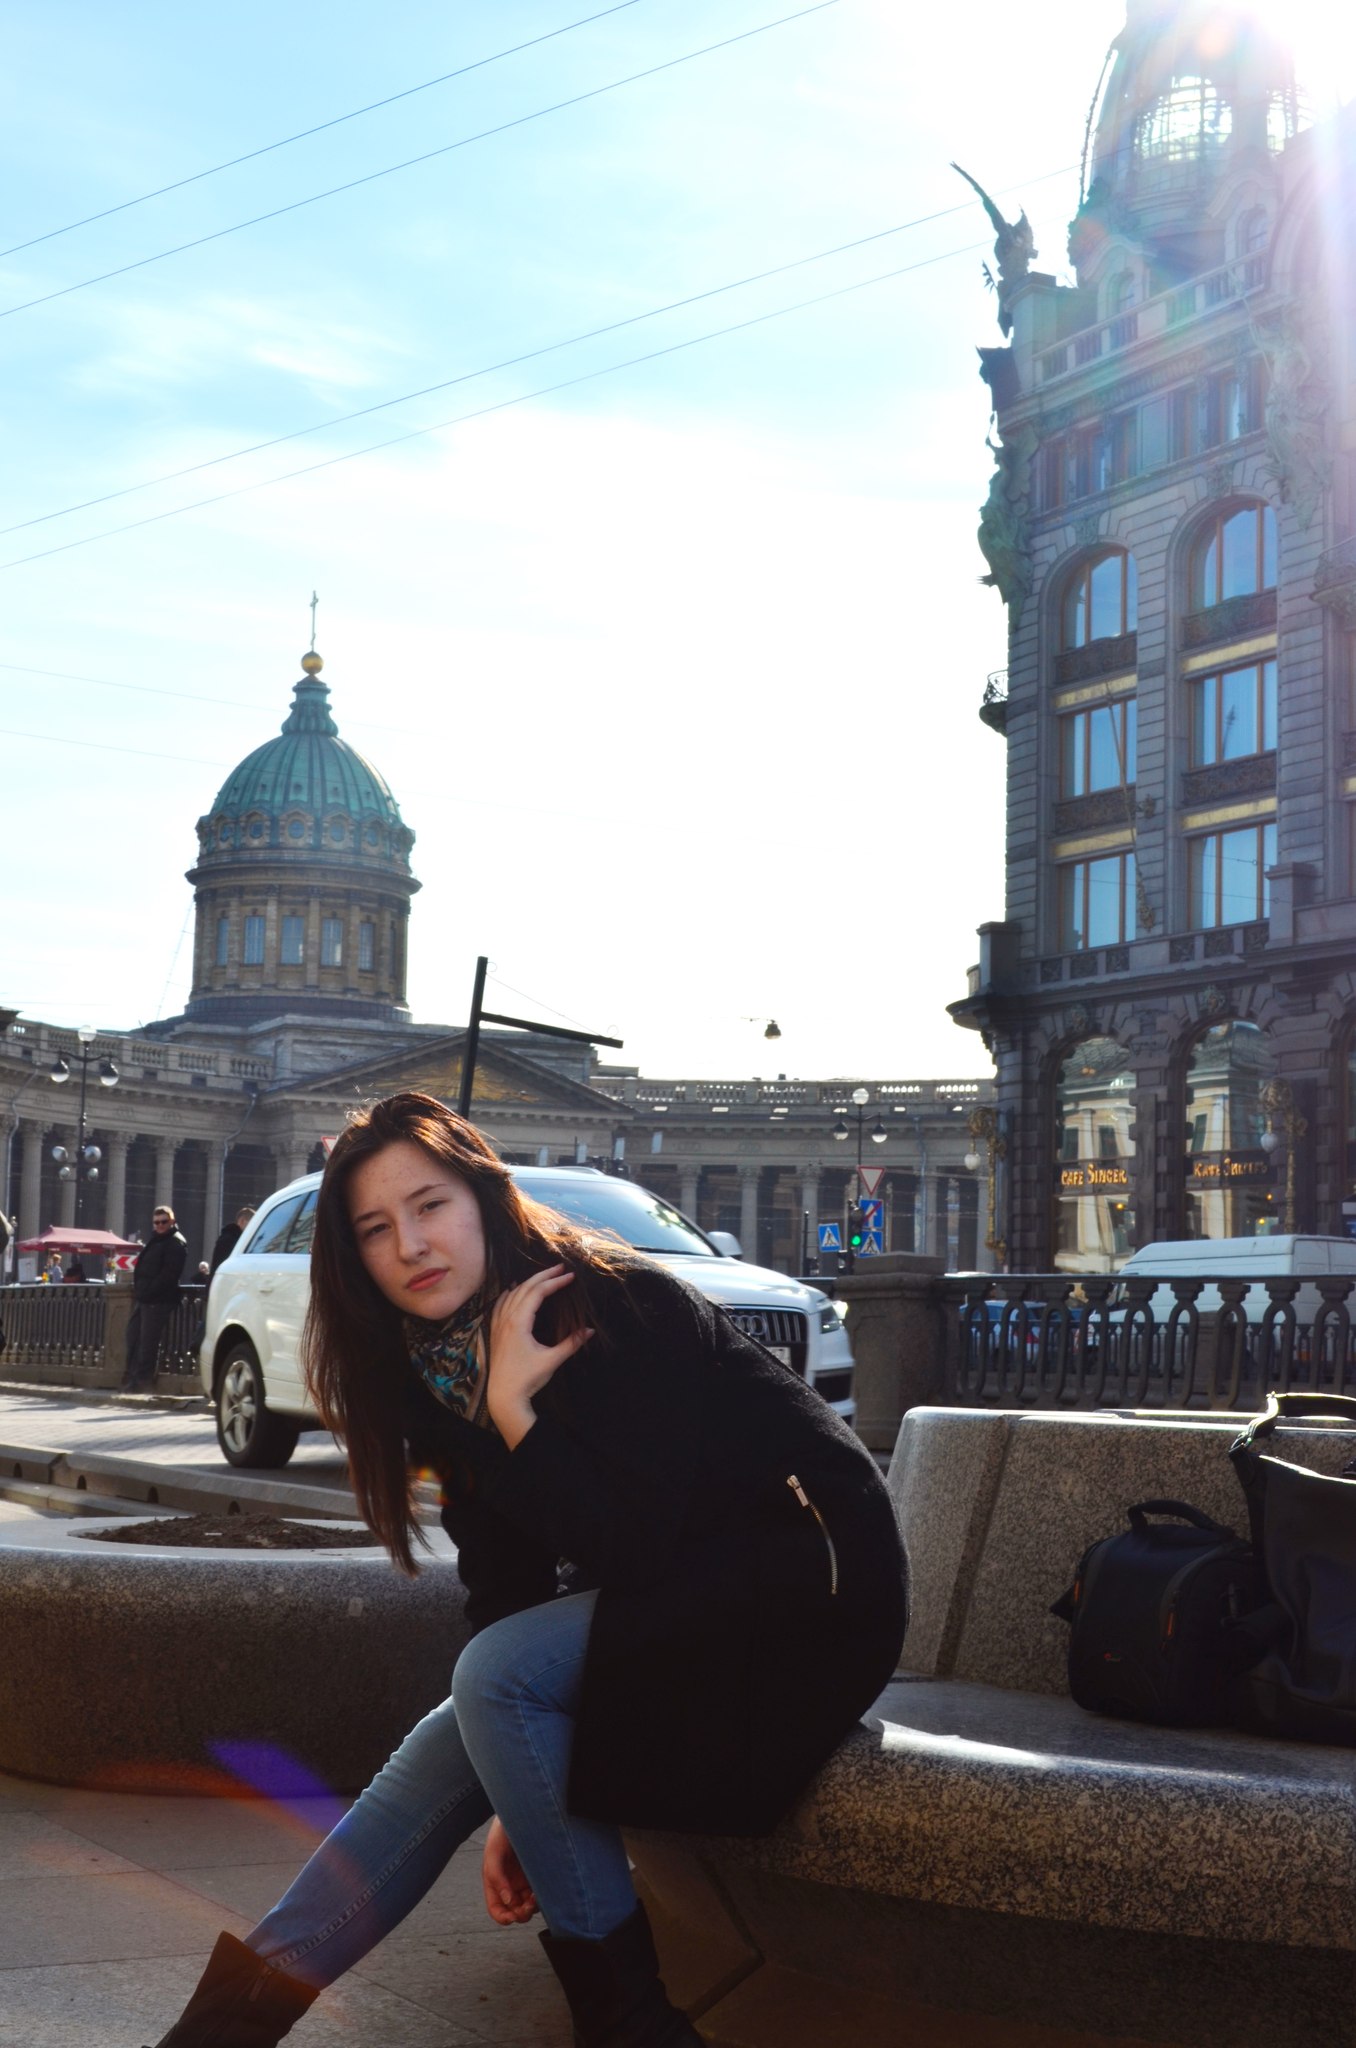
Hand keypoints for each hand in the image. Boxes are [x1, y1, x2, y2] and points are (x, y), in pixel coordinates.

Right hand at [482, 1815, 537, 1924]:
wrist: (522, 1811)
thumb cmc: (503, 1831)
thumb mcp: (493, 1853)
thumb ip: (497, 1877)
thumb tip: (508, 1901)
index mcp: (495, 1883)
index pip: (496, 1910)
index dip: (502, 1917)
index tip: (511, 1917)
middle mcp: (510, 1885)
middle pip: (515, 1911)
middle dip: (520, 1914)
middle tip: (527, 1907)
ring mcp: (525, 1881)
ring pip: (529, 1905)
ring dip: (532, 1907)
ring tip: (535, 1897)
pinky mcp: (539, 1874)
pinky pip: (541, 1893)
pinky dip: (542, 1897)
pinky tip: (542, 1889)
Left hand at [487, 1265, 592, 1447]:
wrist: (503, 1396)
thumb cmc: (528, 1378)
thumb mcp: (552, 1360)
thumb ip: (571, 1343)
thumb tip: (589, 1330)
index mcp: (519, 1322)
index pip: (538, 1292)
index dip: (555, 1282)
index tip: (570, 1276)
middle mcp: (507, 1319)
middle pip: (525, 1288)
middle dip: (543, 1275)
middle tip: (560, 1267)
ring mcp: (499, 1325)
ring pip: (512, 1294)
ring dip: (528, 1282)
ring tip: (543, 1276)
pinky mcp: (496, 1333)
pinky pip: (500, 1305)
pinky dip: (508, 1294)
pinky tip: (511, 1291)